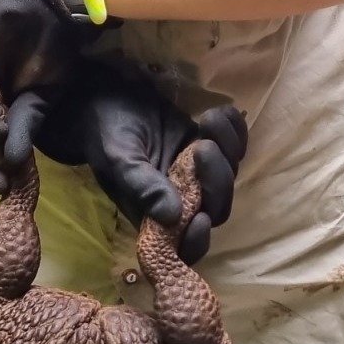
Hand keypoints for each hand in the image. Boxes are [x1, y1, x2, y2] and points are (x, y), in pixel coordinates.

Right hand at [32, 64, 248, 263]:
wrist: (109, 99)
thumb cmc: (107, 134)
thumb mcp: (120, 161)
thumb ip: (143, 188)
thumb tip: (172, 217)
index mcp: (156, 216)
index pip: (185, 245)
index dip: (198, 240)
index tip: (201, 217)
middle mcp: (182, 201)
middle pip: (217, 207)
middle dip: (217, 180)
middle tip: (202, 147)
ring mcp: (199, 176)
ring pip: (229, 176)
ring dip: (228, 149)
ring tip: (207, 120)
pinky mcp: (209, 148)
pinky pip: (236, 147)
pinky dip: (235, 131)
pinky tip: (220, 112)